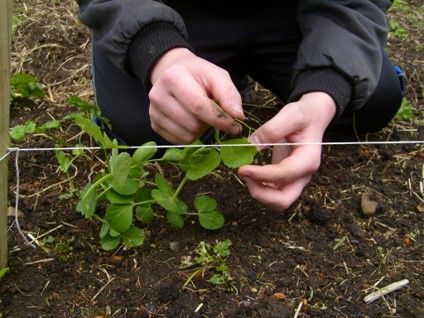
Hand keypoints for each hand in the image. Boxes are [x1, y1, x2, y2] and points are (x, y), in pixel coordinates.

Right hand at [149, 48, 243, 143]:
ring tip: (200, 115)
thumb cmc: (197, 74)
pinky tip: (191, 120)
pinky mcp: (154, 124)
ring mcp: (154, 112)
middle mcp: (158, 96)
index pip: (199, 107)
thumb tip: (238, 116)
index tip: (235, 126)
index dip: (220, 120)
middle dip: (209, 123)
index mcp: (173, 78)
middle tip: (211, 111)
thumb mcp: (216, 75)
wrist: (173, 72)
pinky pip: (179, 141)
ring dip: (200, 130)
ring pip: (187, 136)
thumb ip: (229, 94)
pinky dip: (190, 135)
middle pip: (193, 124)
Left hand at [238, 92, 336, 210]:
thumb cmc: (304, 115)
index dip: (262, 175)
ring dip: (259, 192)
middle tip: (244, 174)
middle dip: (261, 193)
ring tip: (246, 172)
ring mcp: (296, 180)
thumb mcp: (290, 114)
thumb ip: (272, 129)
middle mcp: (304, 175)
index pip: (285, 175)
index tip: (242, 168)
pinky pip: (273, 193)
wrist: (312, 117)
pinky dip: (259, 188)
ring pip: (277, 201)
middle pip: (284, 200)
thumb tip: (251, 145)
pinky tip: (250, 173)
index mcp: (308, 159)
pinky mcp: (286, 179)